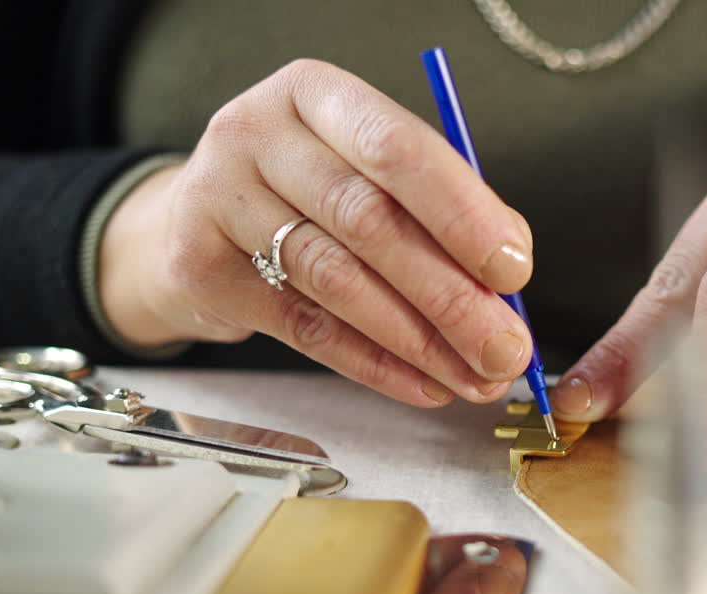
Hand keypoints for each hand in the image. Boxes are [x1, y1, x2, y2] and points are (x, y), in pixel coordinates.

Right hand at [98, 60, 535, 406]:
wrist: (192, 221)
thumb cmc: (309, 193)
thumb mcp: (373, 175)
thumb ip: (445, 211)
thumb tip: (508, 275)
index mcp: (316, 95)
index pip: (397, 149)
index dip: (462, 214)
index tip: (514, 272)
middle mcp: (258, 134)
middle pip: (368, 221)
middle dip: (451, 296)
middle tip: (505, 349)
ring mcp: (219, 199)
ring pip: (336, 280)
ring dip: (419, 340)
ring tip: (474, 378)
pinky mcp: (201, 269)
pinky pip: (304, 328)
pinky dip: (374, 364)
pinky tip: (423, 385)